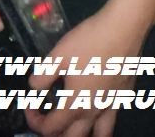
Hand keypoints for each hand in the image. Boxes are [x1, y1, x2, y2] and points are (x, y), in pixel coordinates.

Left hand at [27, 4, 149, 136]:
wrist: (123, 29)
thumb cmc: (89, 42)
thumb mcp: (58, 55)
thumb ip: (42, 76)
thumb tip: (34, 87)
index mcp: (74, 105)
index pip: (49, 128)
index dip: (34, 120)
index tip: (30, 105)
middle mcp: (93, 112)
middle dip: (55, 133)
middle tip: (48, 119)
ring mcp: (111, 106)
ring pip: (98, 136)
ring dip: (82, 136)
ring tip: (74, 127)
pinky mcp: (123, 96)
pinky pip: (113, 120)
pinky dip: (102, 124)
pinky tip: (98, 111)